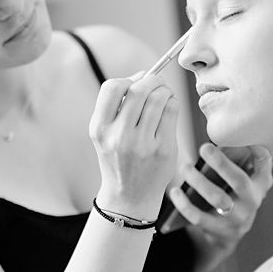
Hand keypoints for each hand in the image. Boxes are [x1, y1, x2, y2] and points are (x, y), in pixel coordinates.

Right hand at [89, 72, 178, 218]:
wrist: (129, 197)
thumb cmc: (119, 159)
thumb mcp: (105, 135)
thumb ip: (118, 106)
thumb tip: (143, 75)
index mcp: (99, 129)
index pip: (111, 88)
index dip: (128, 79)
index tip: (137, 81)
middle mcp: (118, 136)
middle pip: (139, 90)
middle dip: (152, 80)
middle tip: (158, 83)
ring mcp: (142, 144)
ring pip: (159, 98)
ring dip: (165, 90)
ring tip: (165, 95)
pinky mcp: (163, 150)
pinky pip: (172, 112)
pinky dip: (173, 103)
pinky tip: (170, 108)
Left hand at [168, 144, 272, 253]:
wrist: (229, 233)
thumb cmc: (233, 198)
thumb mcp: (245, 181)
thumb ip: (243, 162)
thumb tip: (226, 140)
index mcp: (258, 186)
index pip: (264, 167)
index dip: (257, 152)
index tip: (244, 140)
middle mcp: (250, 202)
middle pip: (239, 181)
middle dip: (221, 163)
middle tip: (205, 148)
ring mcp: (235, 217)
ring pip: (217, 198)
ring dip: (199, 181)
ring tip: (186, 168)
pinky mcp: (217, 228)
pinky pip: (198, 217)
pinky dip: (185, 204)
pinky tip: (175, 192)